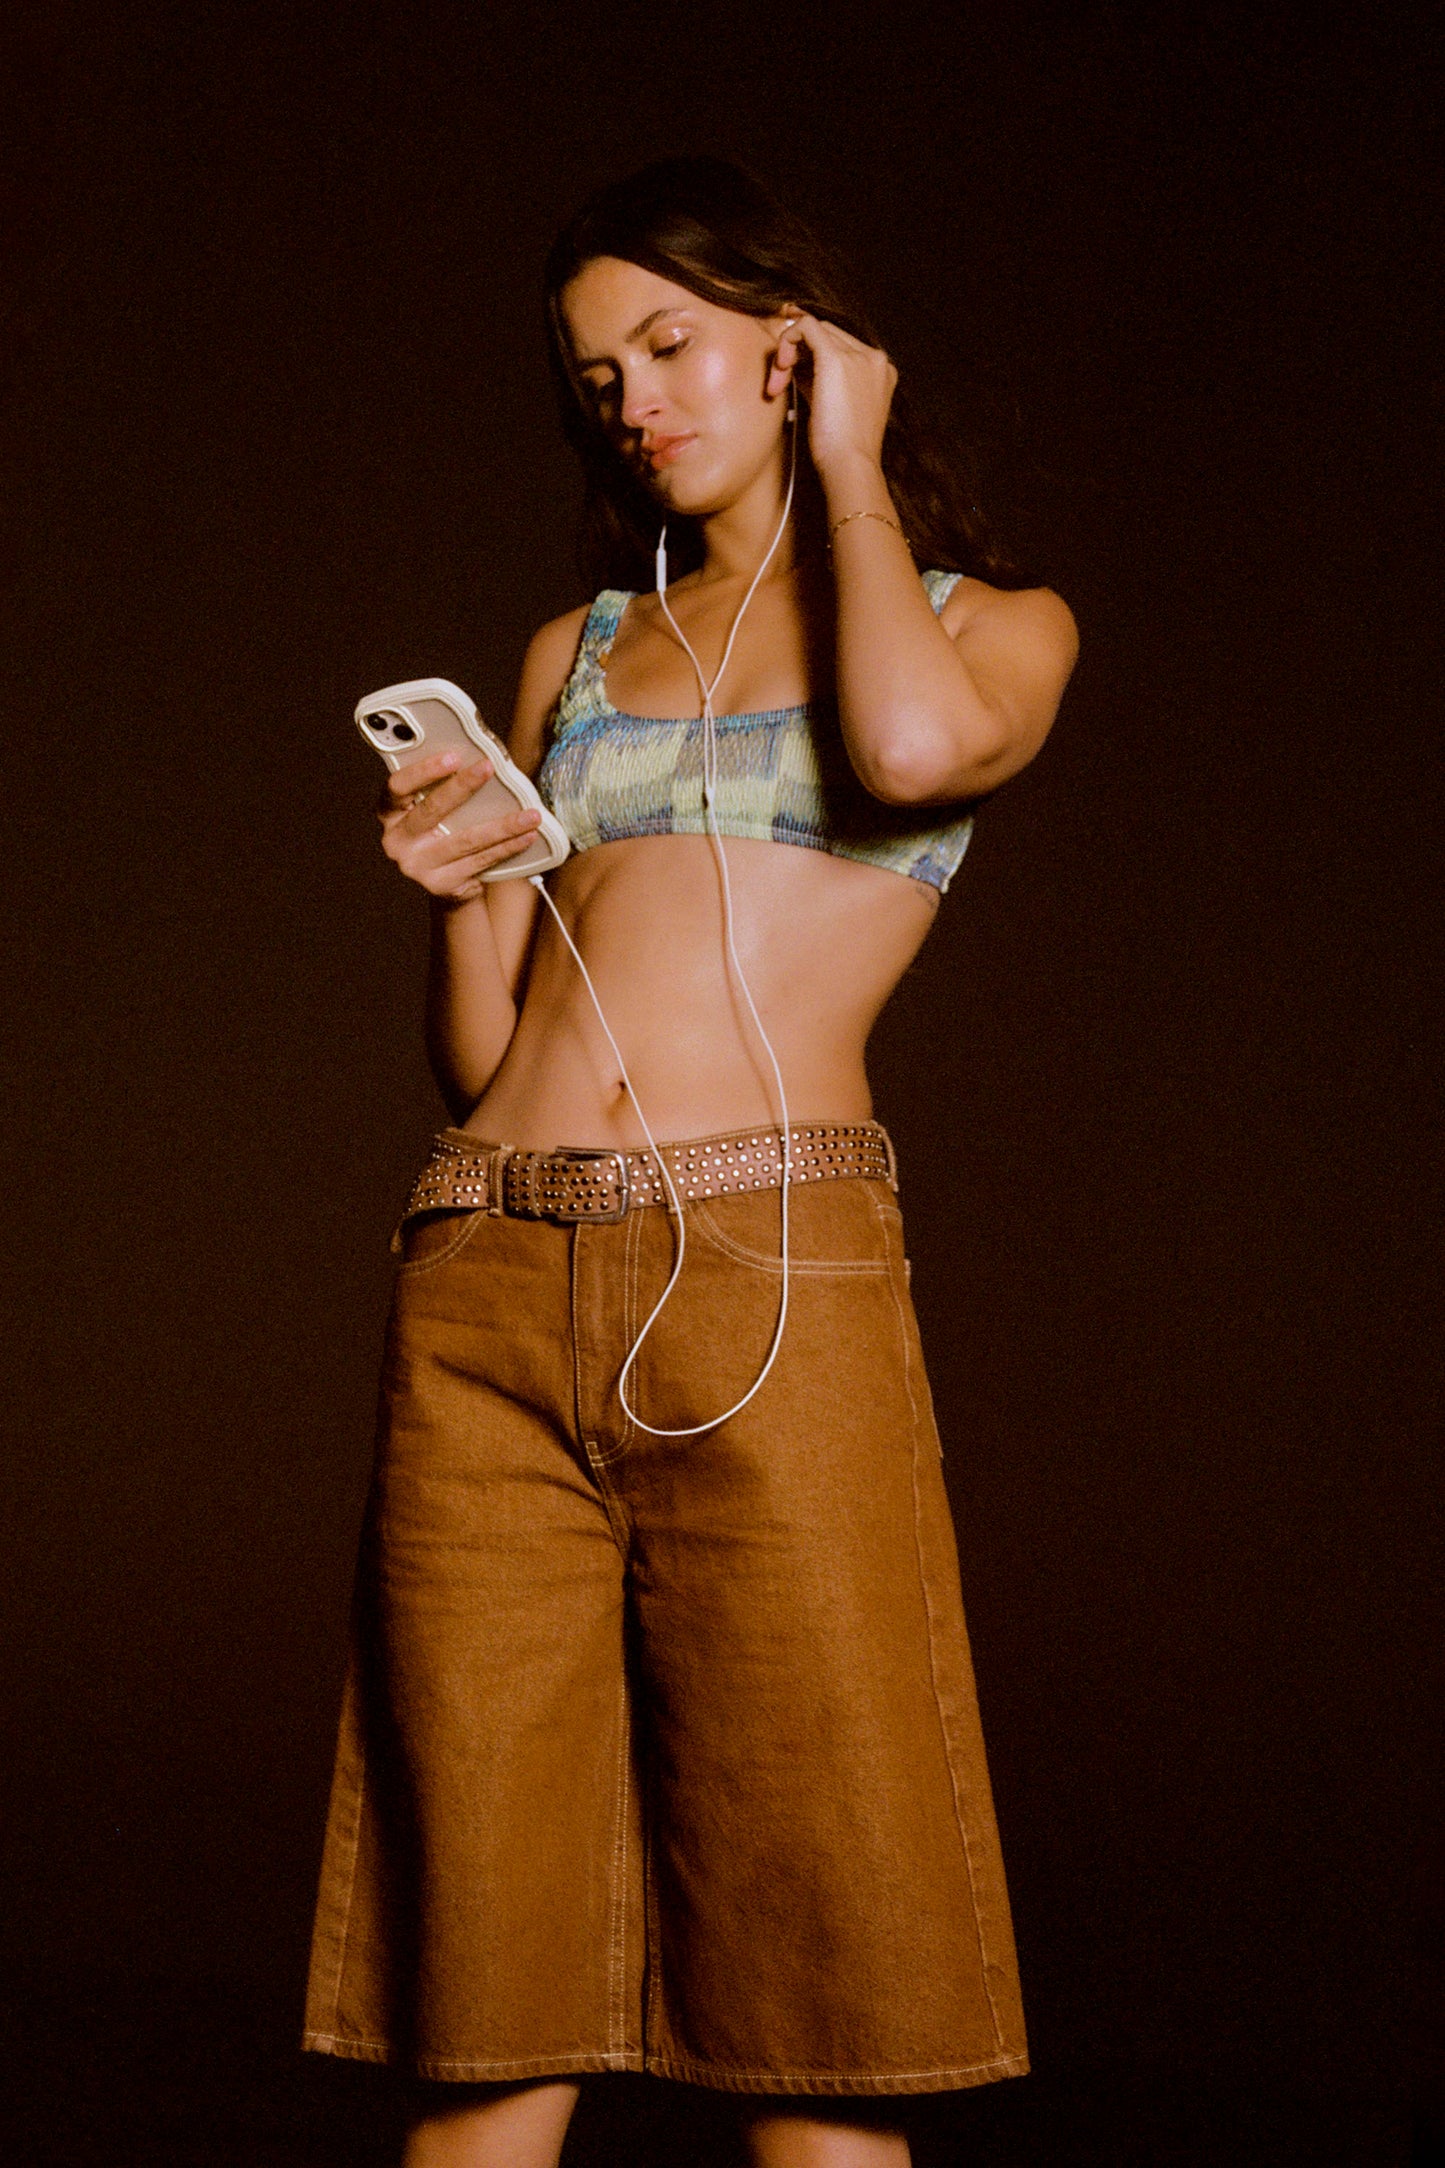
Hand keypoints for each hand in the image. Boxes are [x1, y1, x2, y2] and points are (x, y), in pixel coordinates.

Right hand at [378, 749, 541, 901]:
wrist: (443, 881)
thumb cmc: (439, 830)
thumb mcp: (429, 806)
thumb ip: (439, 786)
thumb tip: (476, 757)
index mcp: (389, 814)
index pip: (397, 787)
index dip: (423, 771)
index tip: (452, 756)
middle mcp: (397, 842)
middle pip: (430, 810)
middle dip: (462, 787)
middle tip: (489, 768)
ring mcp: (418, 866)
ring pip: (465, 840)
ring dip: (502, 826)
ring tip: (529, 814)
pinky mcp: (442, 884)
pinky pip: (480, 861)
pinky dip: (507, 847)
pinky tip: (526, 836)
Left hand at [770, 313, 897, 478]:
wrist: (850, 467)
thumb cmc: (840, 450)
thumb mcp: (831, 407)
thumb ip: (819, 381)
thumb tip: (795, 363)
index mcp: (880, 370)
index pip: (840, 346)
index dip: (810, 359)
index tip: (792, 381)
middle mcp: (874, 358)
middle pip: (827, 334)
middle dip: (797, 355)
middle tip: (779, 385)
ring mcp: (859, 355)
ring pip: (815, 329)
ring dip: (788, 352)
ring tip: (777, 384)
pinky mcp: (837, 358)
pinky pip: (805, 326)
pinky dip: (787, 340)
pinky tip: (779, 367)